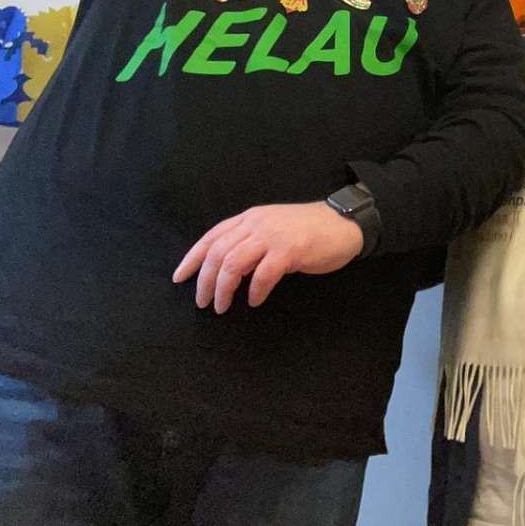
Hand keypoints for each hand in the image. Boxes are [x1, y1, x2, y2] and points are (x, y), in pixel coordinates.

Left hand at [172, 202, 361, 312]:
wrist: (344, 224)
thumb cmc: (308, 230)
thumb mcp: (272, 229)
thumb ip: (250, 243)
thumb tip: (226, 270)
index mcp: (249, 218)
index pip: (211, 237)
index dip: (192, 259)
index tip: (180, 278)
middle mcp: (256, 224)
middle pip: (218, 253)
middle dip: (205, 281)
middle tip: (203, 302)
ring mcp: (273, 236)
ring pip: (233, 263)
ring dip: (223, 289)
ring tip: (222, 307)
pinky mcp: (290, 250)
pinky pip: (263, 275)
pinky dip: (255, 291)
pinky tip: (255, 302)